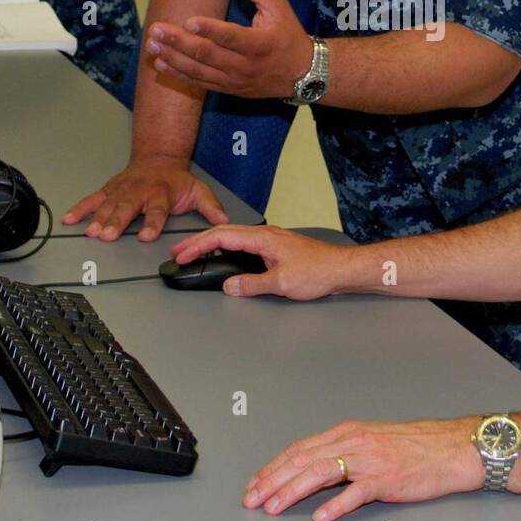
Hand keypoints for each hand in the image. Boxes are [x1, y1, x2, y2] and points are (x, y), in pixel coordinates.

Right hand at [62, 154, 227, 240]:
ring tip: (91, 231)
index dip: (153, 223)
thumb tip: (224, 220)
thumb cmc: (176, 180)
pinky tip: (70, 219)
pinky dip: (80, 208)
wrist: (158, 158)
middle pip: (128, 208)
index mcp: (161, 194)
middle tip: (108, 235)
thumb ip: (210, 206)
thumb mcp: (198, 190)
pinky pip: (93, 198)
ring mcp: (122, 190)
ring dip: (98, 218)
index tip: (146, 236)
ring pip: (109, 204)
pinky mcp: (110, 189)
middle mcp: (140, 191)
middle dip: (117, 222)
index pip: (158, 210)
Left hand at [144, 0, 312, 98]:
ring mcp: (235, 80)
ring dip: (172, 58)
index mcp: (260, 44)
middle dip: (178, 43)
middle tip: (156, 30)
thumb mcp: (279, 7)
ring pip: (199, 71)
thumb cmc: (289, 36)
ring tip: (151, 44)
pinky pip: (200, 83)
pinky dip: (179, 74)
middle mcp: (245, 66)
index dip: (209, 30)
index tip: (188, 21)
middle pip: (207, 55)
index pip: (231, 37)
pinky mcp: (228, 89)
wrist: (302, 75)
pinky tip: (160, 64)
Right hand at [173, 224, 350, 298]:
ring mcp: (271, 240)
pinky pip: (244, 243)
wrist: (341, 268)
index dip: (198, 245)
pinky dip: (228, 248)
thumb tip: (229, 286)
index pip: (222, 237)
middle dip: (199, 242)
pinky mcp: (276, 247)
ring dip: (212, 244)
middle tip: (179, 252)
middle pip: (224, 233)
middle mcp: (266, 235)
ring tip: (195, 253)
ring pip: (234, 237)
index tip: (182, 254)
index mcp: (263, 238)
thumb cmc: (318, 271)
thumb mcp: (281, 283)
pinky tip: (225, 255)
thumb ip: (252, 284)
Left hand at [244, 416, 483, 520]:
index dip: (273, 467)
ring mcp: (369, 459)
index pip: (299, 449)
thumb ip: (340, 454)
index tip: (255, 484)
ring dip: (292, 490)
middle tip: (252, 498)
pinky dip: (335, 504)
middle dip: (272, 480)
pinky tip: (321, 516)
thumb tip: (309, 470)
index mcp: (347, 432)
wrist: (450, 447)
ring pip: (321, 472)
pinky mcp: (386, 478)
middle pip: (302, 459)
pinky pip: (356, 492)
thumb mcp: (370, 442)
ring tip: (274, 506)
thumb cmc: (413, 446)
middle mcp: (353, 442)